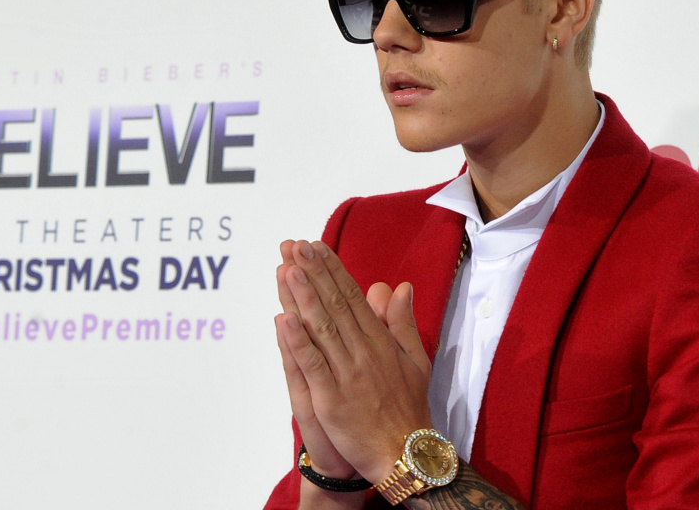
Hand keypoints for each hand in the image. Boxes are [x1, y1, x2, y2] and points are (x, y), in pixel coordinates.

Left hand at [276, 239, 431, 482]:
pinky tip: (283, 320)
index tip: (316, 246)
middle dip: (314, 273)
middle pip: (335, 305)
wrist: (405, 453)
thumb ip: (402, 322)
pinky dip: (297, 342)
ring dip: (304, 297)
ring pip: (322, 329)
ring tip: (289, 268)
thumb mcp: (415, 359)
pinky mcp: (331, 400)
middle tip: (295, 245)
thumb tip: (399, 286)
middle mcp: (363, 353)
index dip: (333, 270)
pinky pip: (312, 365)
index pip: (354, 297)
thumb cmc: (409, 408)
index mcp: (380, 342)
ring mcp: (346, 375)